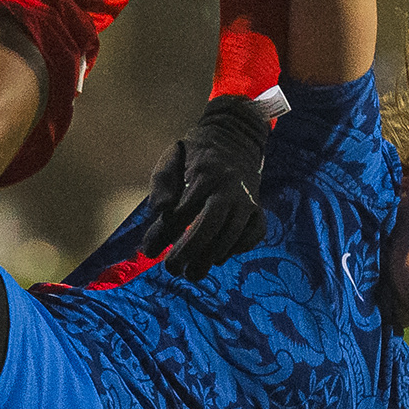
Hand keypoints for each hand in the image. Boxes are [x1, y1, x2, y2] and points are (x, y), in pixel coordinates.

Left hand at [144, 92, 274, 278]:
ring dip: (210, 258)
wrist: (238, 136)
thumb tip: (157, 212)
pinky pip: (252, 236)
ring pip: (231, 236)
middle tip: (172, 270)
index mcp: (204, 174)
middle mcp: (229, 188)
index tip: (149, 251)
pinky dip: (237, 250)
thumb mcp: (172, 156)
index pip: (182, 211)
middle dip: (189, 252)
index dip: (163, 234)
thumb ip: (161, 183)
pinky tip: (218, 256)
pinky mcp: (259, 210)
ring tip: (191, 273)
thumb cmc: (197, 151)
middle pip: (210, 227)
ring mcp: (248, 201)